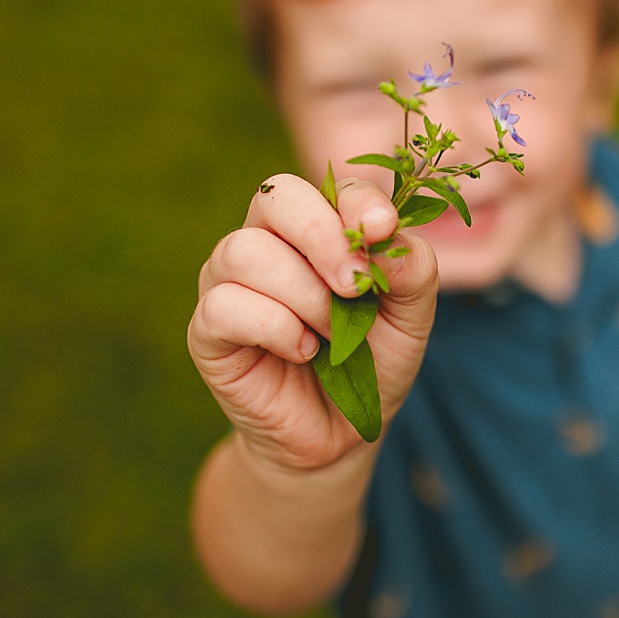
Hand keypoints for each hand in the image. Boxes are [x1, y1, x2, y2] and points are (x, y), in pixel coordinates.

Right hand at [188, 173, 437, 472]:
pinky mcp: (207, 328)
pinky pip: (226, 306)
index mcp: (314, 227)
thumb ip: (411, 268)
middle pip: (275, 196)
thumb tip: (385, 234)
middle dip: (321, 235)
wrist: (341, 431)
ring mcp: (227, 281)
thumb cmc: (371, 362)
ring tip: (331, 334)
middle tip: (355, 287)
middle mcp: (265, 242)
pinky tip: (301, 351)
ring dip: (304, 296)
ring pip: (246, 251)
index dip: (356, 202)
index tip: (383, 229)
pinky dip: (275, 328)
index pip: (327, 185)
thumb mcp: (410, 316)